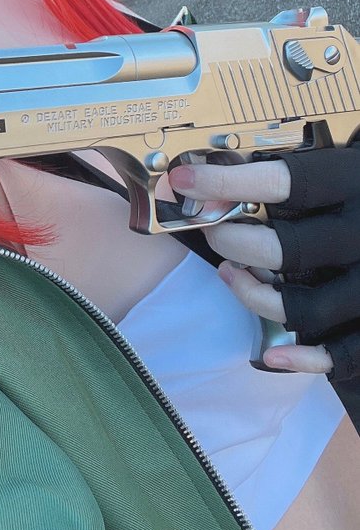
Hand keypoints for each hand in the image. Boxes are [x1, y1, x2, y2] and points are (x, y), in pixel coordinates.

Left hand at [168, 148, 359, 379]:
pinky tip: (271, 353)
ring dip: (254, 295)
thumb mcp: (342, 171)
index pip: (286, 184)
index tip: (185, 181)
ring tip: (231, 275)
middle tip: (214, 232)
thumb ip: (292, 178)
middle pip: (286, 250)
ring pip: (304, 308)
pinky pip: (341, 354)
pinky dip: (301, 359)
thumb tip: (212, 180)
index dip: (229, 183)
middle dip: (234, 242)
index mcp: (356, 185)